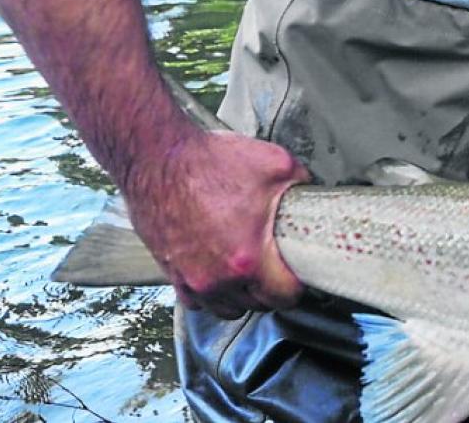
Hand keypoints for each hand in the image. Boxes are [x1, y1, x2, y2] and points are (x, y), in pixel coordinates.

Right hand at [123, 129, 310, 318]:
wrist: (158, 160)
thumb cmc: (210, 162)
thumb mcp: (275, 165)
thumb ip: (301, 186)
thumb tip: (310, 194)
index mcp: (248, 259)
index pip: (285, 297)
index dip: (298, 285)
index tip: (299, 272)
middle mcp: (218, 279)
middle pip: (259, 305)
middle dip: (272, 289)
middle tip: (278, 266)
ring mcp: (192, 280)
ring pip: (228, 308)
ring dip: (243, 295)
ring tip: (250, 272)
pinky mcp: (172, 274)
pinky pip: (198, 302)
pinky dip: (212, 294)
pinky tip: (221, 273)